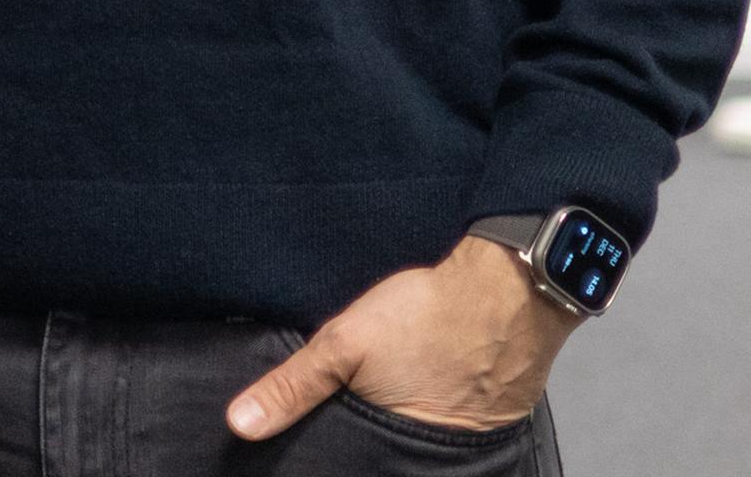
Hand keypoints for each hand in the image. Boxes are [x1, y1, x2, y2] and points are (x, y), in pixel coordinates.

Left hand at [225, 236, 571, 440]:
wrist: (509, 291)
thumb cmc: (428, 316)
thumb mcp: (344, 344)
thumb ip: (293, 386)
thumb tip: (241, 424)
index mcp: (395, 452)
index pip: (351, 469)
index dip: (332, 459)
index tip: (316, 452)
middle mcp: (432, 458)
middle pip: (381, 460)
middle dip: (361, 446)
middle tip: (352, 416)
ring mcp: (464, 442)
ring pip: (413, 446)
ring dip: (395, 428)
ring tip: (382, 400)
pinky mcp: (488, 422)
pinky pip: (446, 430)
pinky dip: (427, 414)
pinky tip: (416, 391)